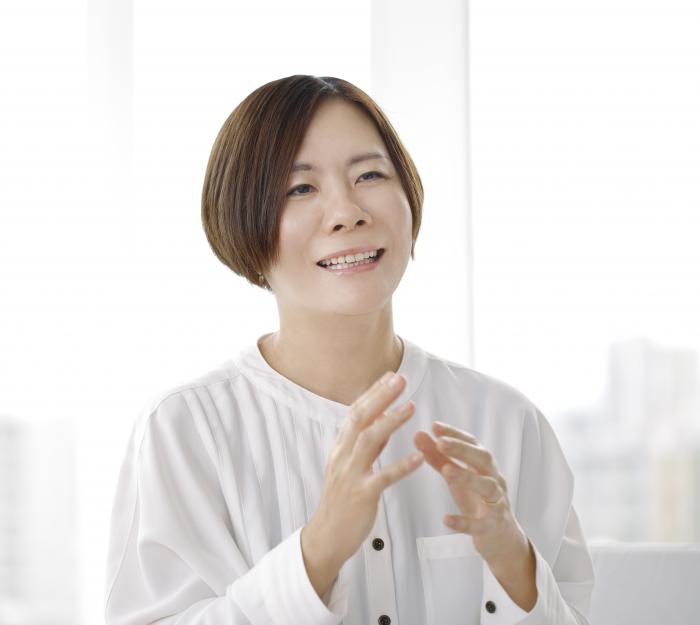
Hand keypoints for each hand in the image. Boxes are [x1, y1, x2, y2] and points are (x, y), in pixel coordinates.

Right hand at [302, 372, 423, 586]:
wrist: (326, 536)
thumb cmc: (341, 501)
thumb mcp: (349, 466)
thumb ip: (366, 445)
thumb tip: (383, 420)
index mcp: (341, 448)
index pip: (356, 412)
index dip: (372, 393)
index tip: (390, 376)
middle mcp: (343, 457)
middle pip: (361, 419)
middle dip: (381, 397)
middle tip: (401, 379)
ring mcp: (351, 475)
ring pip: (369, 441)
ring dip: (391, 422)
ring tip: (411, 407)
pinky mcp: (361, 496)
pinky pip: (383, 478)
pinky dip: (401, 466)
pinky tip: (419, 458)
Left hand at [413, 422, 526, 563]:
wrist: (500, 536)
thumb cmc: (476, 499)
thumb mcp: (455, 476)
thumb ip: (437, 457)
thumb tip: (418, 434)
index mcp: (484, 465)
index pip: (473, 443)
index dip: (455, 434)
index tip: (435, 426)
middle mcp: (494, 479)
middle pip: (484, 459)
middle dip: (462, 450)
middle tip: (440, 442)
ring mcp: (496, 503)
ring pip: (487, 487)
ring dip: (467, 477)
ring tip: (446, 471)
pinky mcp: (492, 527)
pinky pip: (480, 524)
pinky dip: (464, 522)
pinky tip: (446, 519)